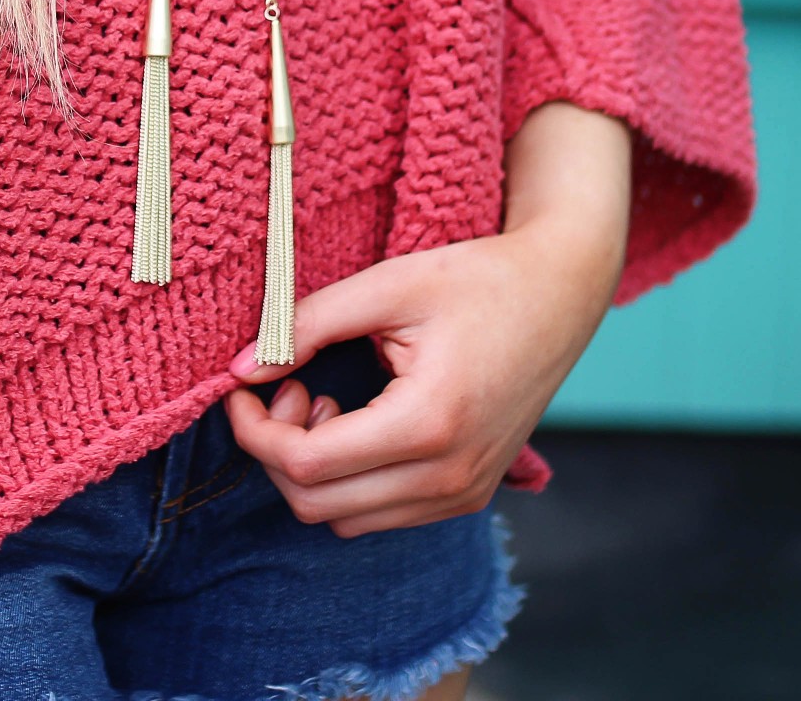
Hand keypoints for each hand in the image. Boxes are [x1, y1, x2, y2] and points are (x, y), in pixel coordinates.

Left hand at [222, 100, 631, 535]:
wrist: (561, 293)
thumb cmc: (477, 280)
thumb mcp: (386, 286)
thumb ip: (306, 326)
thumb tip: (239, 370)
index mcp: (429, 423)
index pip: (307, 465)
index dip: (254, 431)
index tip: (240, 388)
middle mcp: (451, 475)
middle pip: (318, 505)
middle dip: (278, 451)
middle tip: (286, 386)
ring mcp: (465, 492)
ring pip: (346, 520)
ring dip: (313, 471)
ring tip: (322, 401)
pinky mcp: (470, 493)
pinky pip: (382, 515)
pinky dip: (348, 481)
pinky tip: (355, 421)